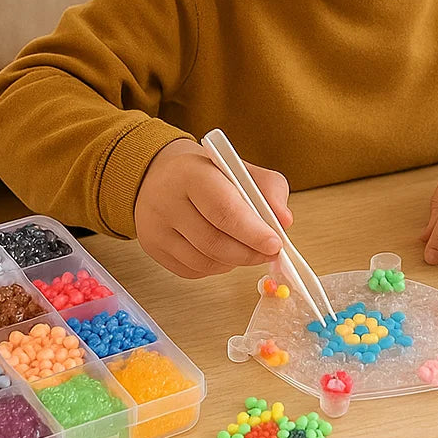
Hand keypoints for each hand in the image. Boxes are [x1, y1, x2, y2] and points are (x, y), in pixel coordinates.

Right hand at [135, 138, 291, 278]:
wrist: (158, 174)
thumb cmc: (205, 172)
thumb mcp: (240, 167)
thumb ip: (268, 188)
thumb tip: (284, 221)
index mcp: (191, 174)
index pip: (224, 210)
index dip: (253, 232)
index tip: (275, 244)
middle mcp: (166, 202)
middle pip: (214, 242)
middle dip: (250, 252)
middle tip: (270, 251)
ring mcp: (155, 229)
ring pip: (204, 261)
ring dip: (235, 261)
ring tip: (248, 248)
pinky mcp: (154, 249)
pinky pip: (193, 270)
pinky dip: (217, 266)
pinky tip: (224, 250)